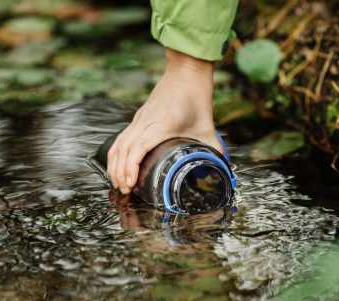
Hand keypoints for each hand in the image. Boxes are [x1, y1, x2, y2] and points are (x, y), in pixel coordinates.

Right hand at [107, 48, 222, 193]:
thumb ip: (214, 148)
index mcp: (162, 124)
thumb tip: (222, 166)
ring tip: (119, 183)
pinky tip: (117, 165)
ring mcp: (140, 119)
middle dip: (120, 172)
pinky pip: (121, 138)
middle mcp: (146, 121)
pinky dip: (116, 154)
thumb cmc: (196, 96)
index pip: (138, 147)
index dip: (131, 167)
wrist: (186, 72)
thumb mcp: (207, 126)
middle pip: (123, 149)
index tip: (131, 183)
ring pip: (119, 144)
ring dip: (115, 165)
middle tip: (125, 191)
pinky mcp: (138, 118)